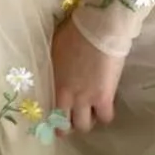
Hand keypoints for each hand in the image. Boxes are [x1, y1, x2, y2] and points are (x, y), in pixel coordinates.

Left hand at [51, 17, 125, 132]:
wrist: (99, 29)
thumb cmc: (74, 32)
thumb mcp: (55, 48)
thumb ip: (54, 65)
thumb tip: (54, 70)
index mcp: (54, 82)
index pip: (49, 111)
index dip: (52, 120)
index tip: (54, 122)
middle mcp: (67, 95)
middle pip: (64, 125)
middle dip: (68, 125)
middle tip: (72, 119)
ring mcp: (86, 98)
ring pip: (84, 126)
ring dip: (86, 121)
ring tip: (90, 112)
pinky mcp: (104, 97)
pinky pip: (105, 117)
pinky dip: (105, 115)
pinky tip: (105, 106)